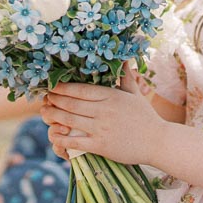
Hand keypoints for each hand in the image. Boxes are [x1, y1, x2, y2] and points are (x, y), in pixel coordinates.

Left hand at [41, 74, 160, 163]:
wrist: (158, 142)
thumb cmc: (146, 117)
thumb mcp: (135, 93)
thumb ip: (125, 76)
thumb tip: (124, 57)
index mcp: (111, 96)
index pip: (82, 90)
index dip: (63, 87)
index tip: (52, 86)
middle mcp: (104, 111)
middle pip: (72, 104)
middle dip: (55, 100)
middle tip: (44, 98)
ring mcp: (102, 129)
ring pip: (71, 120)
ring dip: (54, 116)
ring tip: (44, 112)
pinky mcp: (101, 146)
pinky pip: (76, 141)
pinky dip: (62, 138)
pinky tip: (54, 135)